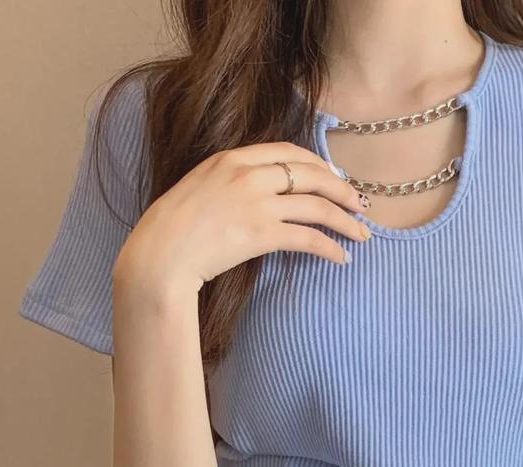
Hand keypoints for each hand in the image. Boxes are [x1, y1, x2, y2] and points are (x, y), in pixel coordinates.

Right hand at [115, 142, 370, 295]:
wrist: (160, 254)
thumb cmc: (174, 229)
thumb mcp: (201, 187)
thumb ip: (232, 181)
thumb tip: (263, 193)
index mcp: (232, 158)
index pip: (289, 152)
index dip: (318, 164)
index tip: (334, 176)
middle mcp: (247, 174)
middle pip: (311, 174)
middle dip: (342, 189)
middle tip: (361, 204)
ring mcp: (255, 202)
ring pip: (317, 206)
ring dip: (345, 221)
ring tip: (363, 235)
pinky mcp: (261, 233)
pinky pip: (308, 237)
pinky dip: (330, 247)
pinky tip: (341, 258)